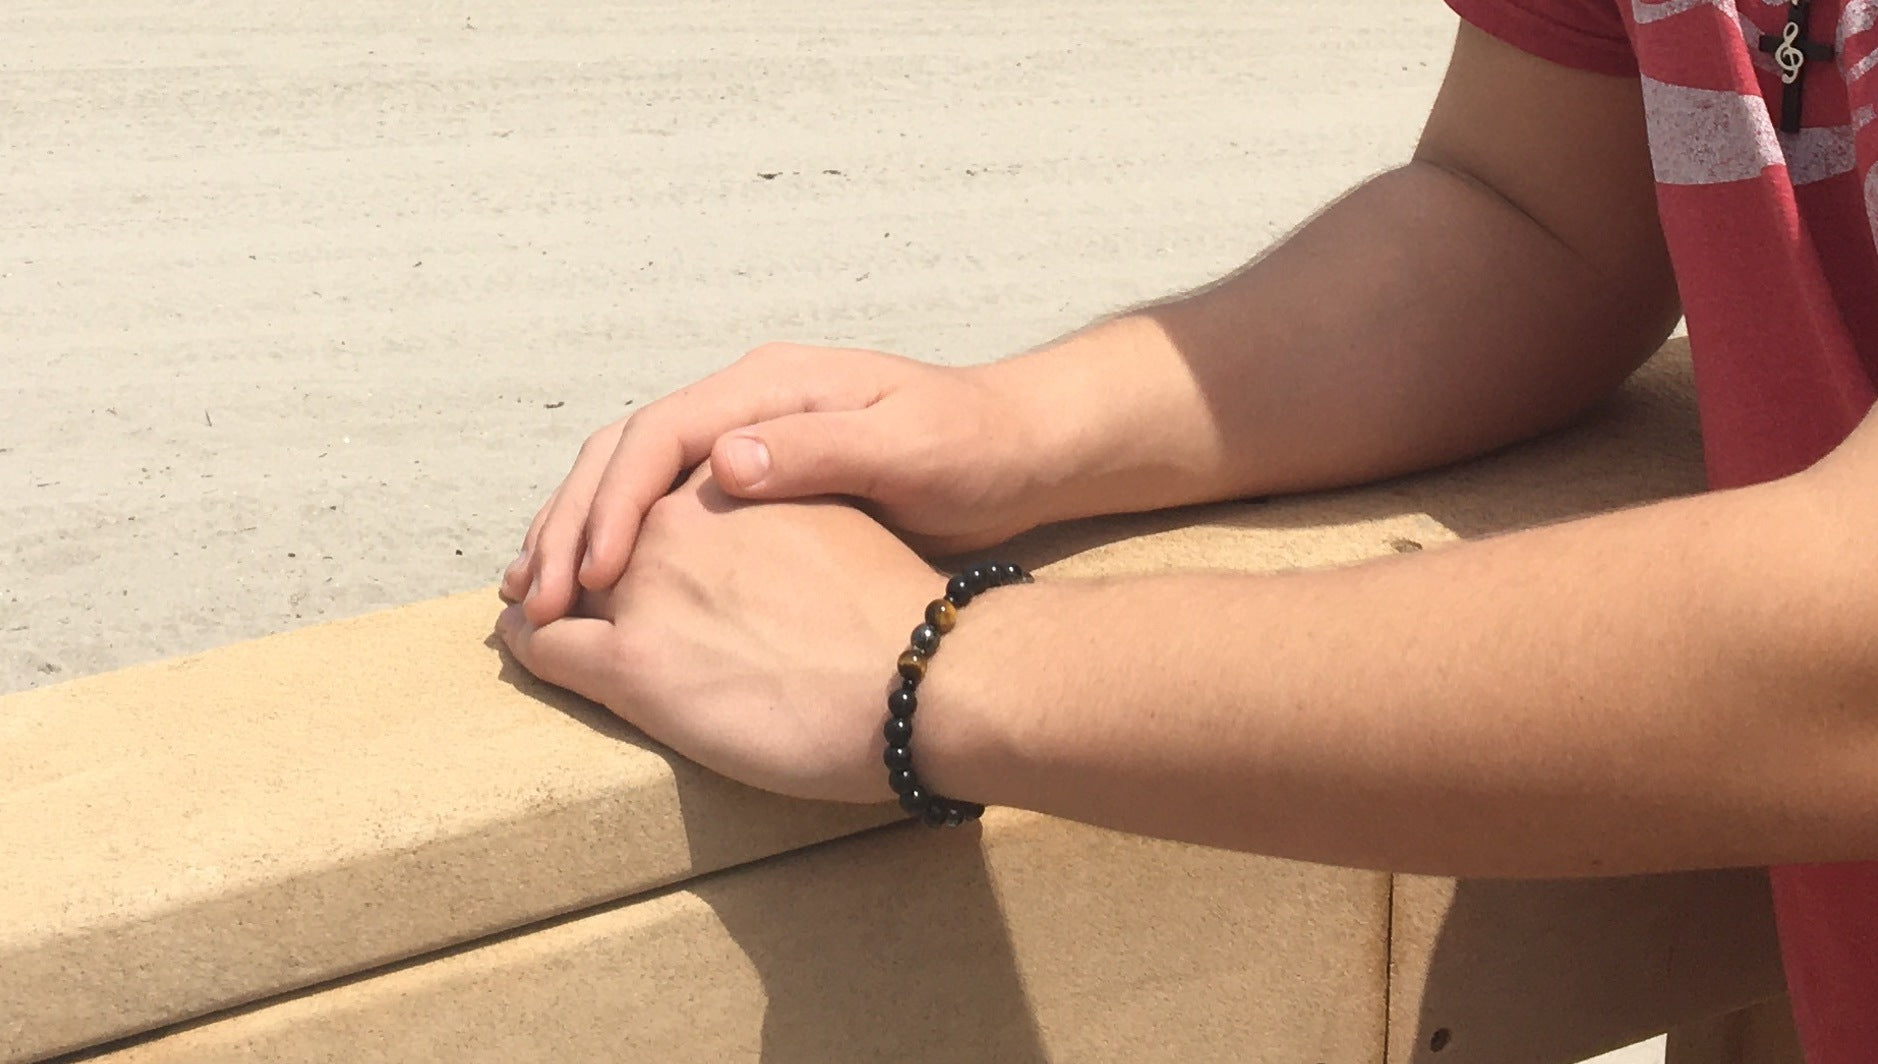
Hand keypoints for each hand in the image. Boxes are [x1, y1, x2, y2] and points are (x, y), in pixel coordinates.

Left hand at [496, 467, 942, 803]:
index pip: (648, 472)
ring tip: (533, 606)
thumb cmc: (901, 609)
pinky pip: (548, 645)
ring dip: (544, 588)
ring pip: (565, 578)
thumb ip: (784, 500)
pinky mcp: (635, 664)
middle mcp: (678, 519)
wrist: (928, 676)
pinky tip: (529, 644)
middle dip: (567, 544)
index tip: (608, 530)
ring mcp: (648, 588)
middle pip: (598, 521)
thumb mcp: (838, 517)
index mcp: (733, 473)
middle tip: (545, 574)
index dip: (619, 503)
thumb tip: (753, 512)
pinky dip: (530, 642)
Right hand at [501, 343, 1048, 624]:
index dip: (614, 503)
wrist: (1019, 450)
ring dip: (580, 538)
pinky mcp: (756, 486)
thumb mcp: (908, 445)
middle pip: (623, 453)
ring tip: (535, 602)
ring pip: (631, 482)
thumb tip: (723, 459)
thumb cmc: (972, 447)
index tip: (595, 575)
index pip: (657, 434)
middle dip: (572, 523)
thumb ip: (819, 450)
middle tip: (531, 599)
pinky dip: (621, 550)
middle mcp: (744, 406)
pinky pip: (663, 513)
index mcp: (768, 385)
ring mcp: (746, 444)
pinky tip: (599, 600)